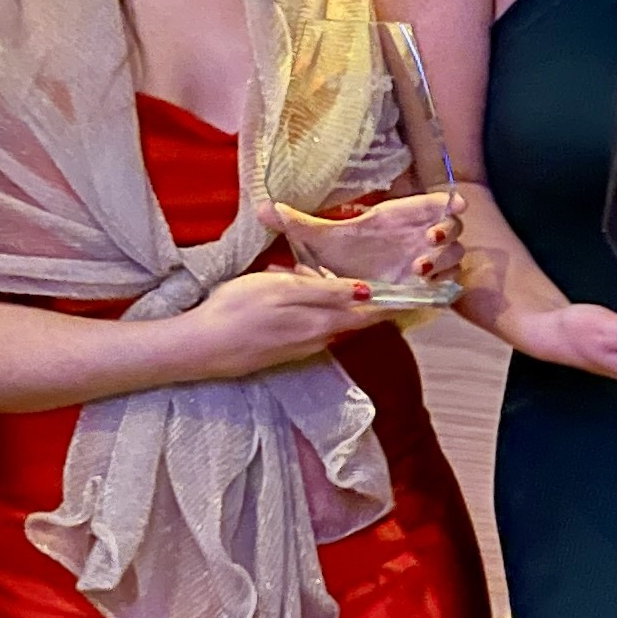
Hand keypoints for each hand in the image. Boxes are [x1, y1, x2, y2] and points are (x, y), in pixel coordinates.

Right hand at [172, 266, 398, 380]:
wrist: (201, 346)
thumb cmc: (239, 310)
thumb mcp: (284, 289)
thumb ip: (326, 291)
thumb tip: (367, 292)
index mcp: (325, 322)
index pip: (370, 313)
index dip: (392, 301)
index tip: (415, 288)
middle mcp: (320, 339)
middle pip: (352, 316)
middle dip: (360, 294)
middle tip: (357, 267)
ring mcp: (301, 347)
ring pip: (330, 319)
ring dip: (331, 298)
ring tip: (314, 270)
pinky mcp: (284, 350)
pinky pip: (310, 325)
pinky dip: (311, 307)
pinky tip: (290, 288)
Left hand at [270, 188, 459, 293]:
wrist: (342, 285)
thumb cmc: (340, 254)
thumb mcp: (319, 239)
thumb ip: (297, 224)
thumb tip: (262, 209)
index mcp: (399, 218)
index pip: (432, 204)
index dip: (447, 202)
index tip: (456, 203)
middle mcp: (418, 237)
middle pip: (451, 228)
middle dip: (446, 232)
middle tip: (431, 238)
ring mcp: (426, 261)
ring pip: (453, 256)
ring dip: (443, 260)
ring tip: (419, 267)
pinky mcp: (426, 286)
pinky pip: (448, 283)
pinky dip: (443, 283)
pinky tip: (430, 286)